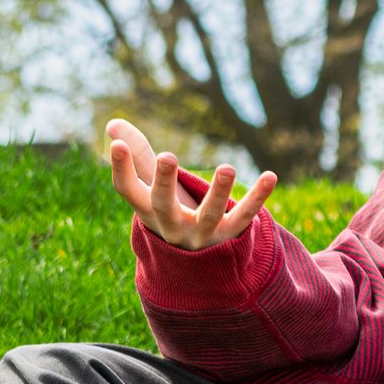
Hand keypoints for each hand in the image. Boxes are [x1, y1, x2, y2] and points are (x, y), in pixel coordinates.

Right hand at [106, 117, 276, 251]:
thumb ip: (137, 154)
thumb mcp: (151, 186)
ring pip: (209, 214)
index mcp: (146, 210)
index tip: (117, 144)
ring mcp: (200, 233)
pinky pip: (244, 217)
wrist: (196, 259)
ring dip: (219, 191)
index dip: (121, 169)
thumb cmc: (169, 210)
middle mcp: (170, 225)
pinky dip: (257, 197)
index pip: (127, 190)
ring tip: (227, 167)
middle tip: (167, 155)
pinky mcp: (228, 236)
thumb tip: (113, 124)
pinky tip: (270, 175)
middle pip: (163, 205)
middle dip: (164, 181)